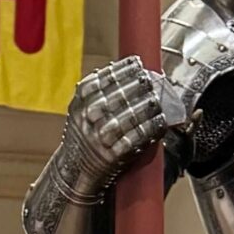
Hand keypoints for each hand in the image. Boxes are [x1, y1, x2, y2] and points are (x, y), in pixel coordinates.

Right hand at [67, 55, 183, 179]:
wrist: (74, 169)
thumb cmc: (84, 134)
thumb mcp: (81, 110)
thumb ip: (98, 92)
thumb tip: (130, 69)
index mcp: (80, 103)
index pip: (102, 80)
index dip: (123, 70)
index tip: (138, 64)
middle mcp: (88, 119)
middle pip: (116, 97)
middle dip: (137, 86)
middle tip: (151, 80)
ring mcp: (99, 138)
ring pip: (127, 118)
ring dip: (145, 107)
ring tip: (157, 99)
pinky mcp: (112, 156)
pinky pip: (135, 140)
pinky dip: (149, 129)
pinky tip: (160, 121)